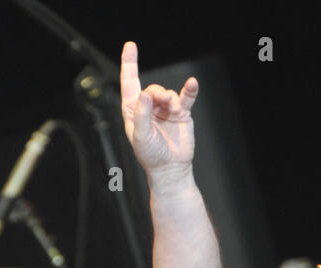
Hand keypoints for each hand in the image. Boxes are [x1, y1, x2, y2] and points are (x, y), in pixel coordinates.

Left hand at [120, 40, 197, 180]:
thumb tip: (144, 94)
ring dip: (169, 99)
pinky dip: (189, 89)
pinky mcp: (182, 113)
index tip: (130, 46)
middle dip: (156, 93)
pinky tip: (192, 84)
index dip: (129, 65)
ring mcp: (166, 110)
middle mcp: (149, 108)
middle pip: (151, 89)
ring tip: (171, 110)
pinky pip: (186, 96)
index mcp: (133, 112)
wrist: (171, 168)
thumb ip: (141, 115)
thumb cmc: (151, 156)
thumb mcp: (141, 137)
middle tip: (162, 103)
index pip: (129, 84)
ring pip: (167, 93)